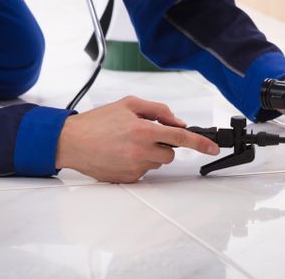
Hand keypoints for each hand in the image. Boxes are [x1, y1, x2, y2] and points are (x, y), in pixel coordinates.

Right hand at [55, 95, 220, 182]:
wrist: (71, 141)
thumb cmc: (98, 122)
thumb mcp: (129, 104)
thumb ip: (158, 110)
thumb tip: (178, 122)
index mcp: (143, 130)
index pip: (180, 137)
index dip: (200, 143)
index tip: (213, 148)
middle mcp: (140, 151)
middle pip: (170, 154)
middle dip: (164, 145)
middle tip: (145, 136)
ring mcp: (133, 167)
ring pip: (157, 163)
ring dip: (150, 154)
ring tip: (128, 144)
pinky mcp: (126, 179)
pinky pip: (143, 172)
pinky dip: (138, 163)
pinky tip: (121, 154)